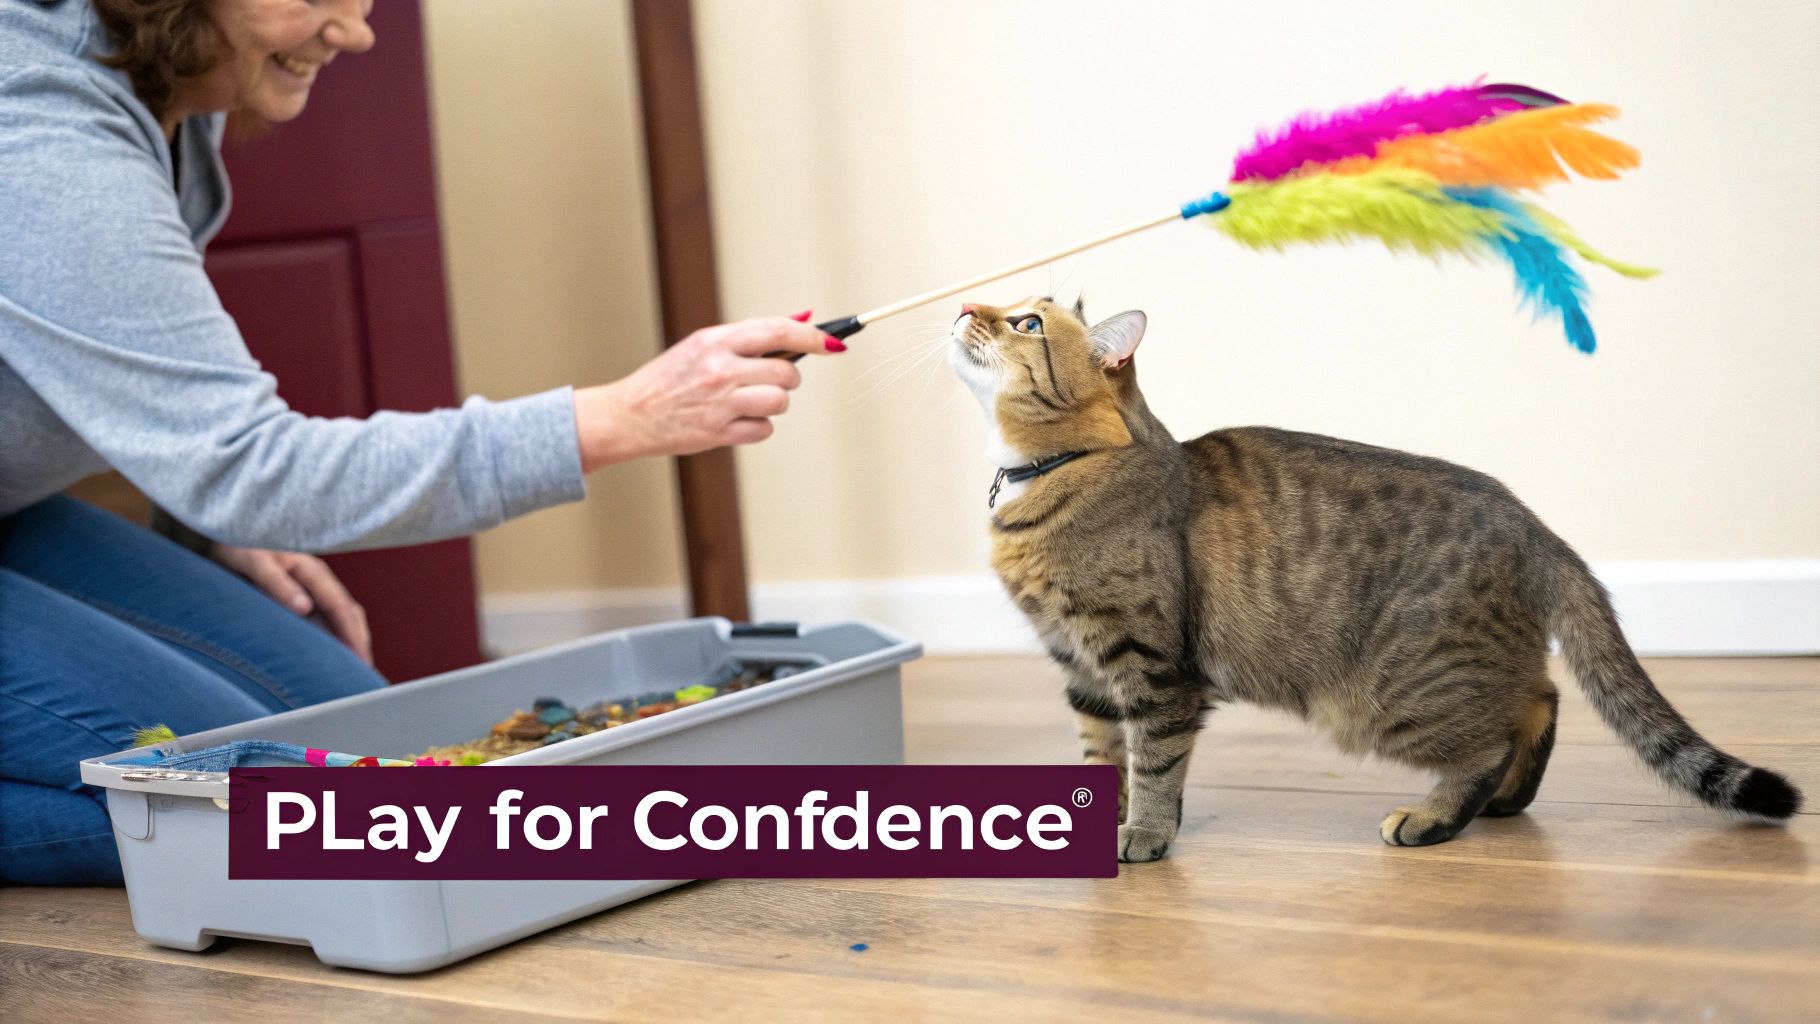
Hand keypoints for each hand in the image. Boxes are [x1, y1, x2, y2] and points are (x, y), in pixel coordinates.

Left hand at [213, 544, 373, 664]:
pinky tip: (330, 655)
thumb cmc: (237, 545)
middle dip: (359, 643)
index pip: (342, 608)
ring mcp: (311, 587)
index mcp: (312, 571)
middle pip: (349, 614)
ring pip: (340, 618)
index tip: (360, 662)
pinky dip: (332, 638)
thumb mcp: (254, 562)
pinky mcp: (299, 595)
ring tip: (352, 670)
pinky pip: (324, 619)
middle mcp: (318, 580)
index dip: (353, 636)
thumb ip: (278, 584)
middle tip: (364, 676)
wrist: (221, 533)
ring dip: (348, 642)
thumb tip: (305, 609)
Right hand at [571, 312, 843, 471]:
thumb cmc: (669, 379)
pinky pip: (764, 430)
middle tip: (771, 380)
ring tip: (750, 402)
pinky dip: (757, 427)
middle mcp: (719, 369)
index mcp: (715, 340)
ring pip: (779, 402)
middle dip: (788, 379)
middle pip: (787, 371)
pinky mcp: (718, 433)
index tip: (834, 343)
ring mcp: (719, 402)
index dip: (813, 337)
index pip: (778, 331)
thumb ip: (749, 336)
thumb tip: (802, 320)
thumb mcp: (702, 345)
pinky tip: (735, 421)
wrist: (630, 414)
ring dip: (774, 404)